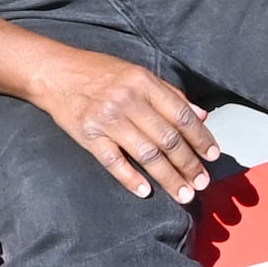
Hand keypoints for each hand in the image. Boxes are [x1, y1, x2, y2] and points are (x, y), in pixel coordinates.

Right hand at [27, 44, 221, 204]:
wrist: (54, 72)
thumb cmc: (99, 73)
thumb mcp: (138, 74)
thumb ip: (170, 95)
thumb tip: (201, 116)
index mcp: (144, 82)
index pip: (182, 115)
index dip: (201, 138)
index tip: (212, 156)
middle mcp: (128, 100)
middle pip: (167, 139)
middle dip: (189, 164)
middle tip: (202, 183)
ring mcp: (107, 119)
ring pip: (147, 154)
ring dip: (168, 178)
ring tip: (184, 194)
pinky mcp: (88, 136)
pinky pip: (114, 161)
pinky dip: (131, 179)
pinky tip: (146, 191)